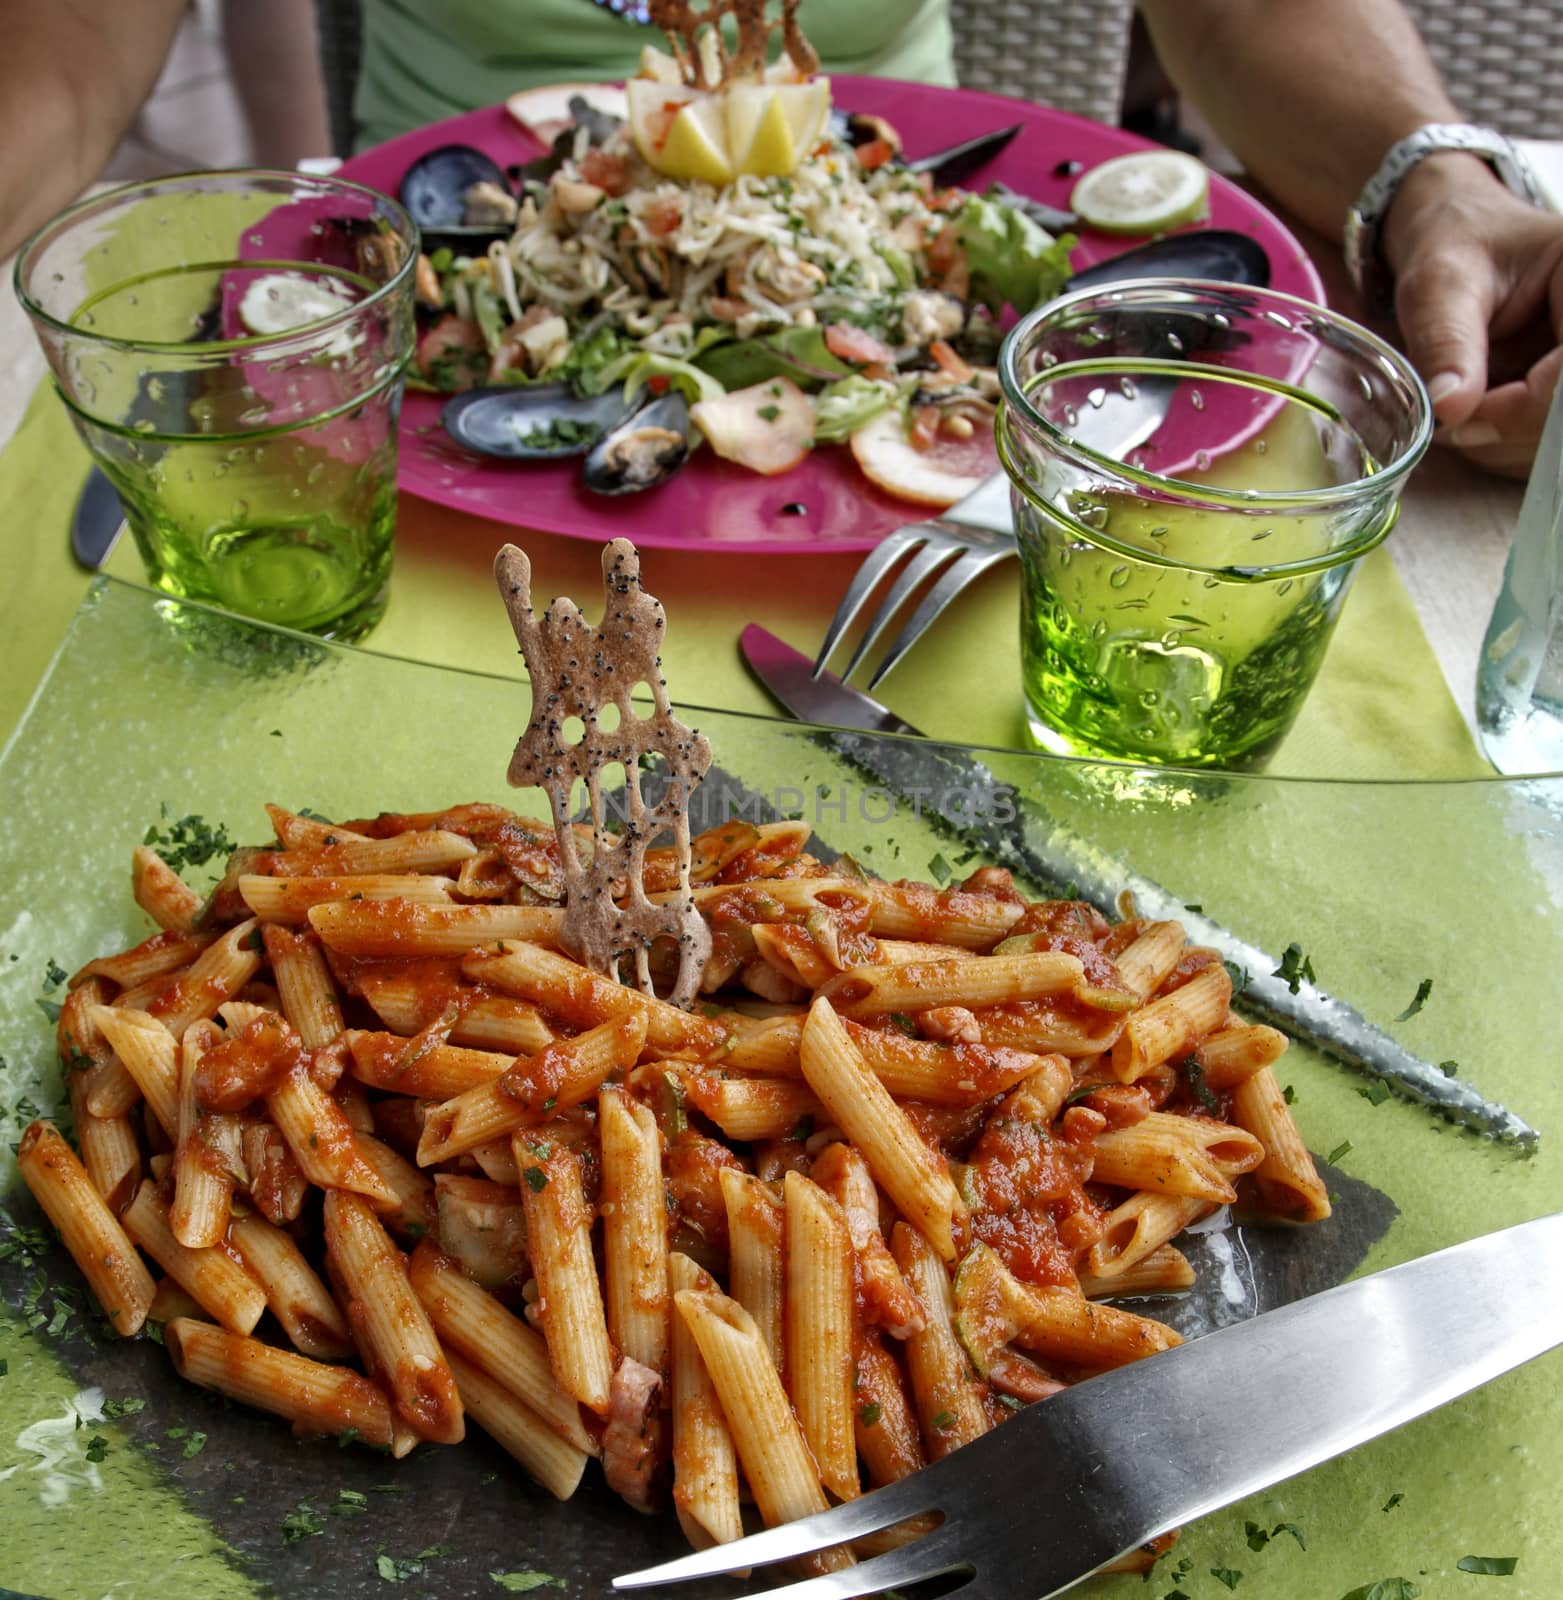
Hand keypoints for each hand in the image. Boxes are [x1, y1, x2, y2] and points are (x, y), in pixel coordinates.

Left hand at [1383, 151, 1562, 477]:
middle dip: (1512, 432)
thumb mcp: (1439, 284)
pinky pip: (1551, 440)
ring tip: (1460, 411)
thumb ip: (1446, 343)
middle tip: (1455, 422)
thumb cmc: (1455, 245)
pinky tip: (1479, 418)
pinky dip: (1510, 443)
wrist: (1462, 239)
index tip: (1460, 418)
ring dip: (1507, 443)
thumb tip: (1450, 410)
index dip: (1524, 410)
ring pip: (1560, 438)